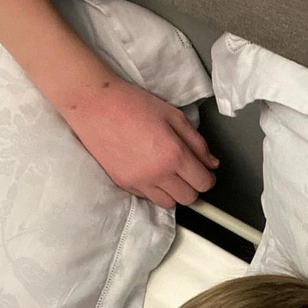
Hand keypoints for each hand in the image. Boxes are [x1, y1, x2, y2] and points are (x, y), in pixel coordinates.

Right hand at [60, 78, 218, 209]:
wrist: (94, 106)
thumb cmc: (133, 104)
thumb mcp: (174, 116)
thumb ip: (197, 142)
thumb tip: (212, 163)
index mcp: (173, 154)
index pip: (203, 183)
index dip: (208, 177)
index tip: (204, 171)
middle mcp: (157, 173)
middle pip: (188, 198)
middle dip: (193, 186)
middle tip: (188, 172)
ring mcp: (138, 181)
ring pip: (168, 203)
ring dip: (173, 191)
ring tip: (169, 173)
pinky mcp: (123, 183)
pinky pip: (147, 197)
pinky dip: (154, 189)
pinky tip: (150, 172)